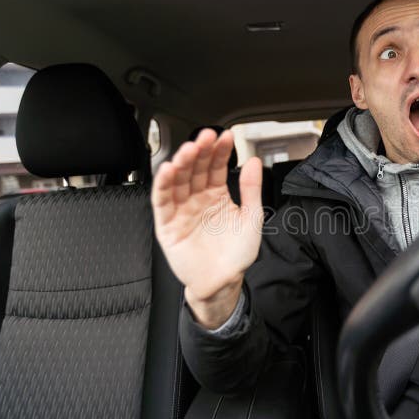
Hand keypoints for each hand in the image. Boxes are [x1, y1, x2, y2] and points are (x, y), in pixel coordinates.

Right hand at [152, 129, 263, 328]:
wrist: (224, 282)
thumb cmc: (237, 254)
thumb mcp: (251, 217)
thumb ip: (251, 189)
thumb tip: (255, 161)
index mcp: (217, 195)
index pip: (216, 167)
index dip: (220, 151)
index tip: (226, 136)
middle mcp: (197, 199)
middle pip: (195, 169)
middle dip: (200, 152)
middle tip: (205, 137)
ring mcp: (182, 210)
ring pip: (178, 181)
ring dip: (182, 163)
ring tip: (189, 149)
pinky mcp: (168, 224)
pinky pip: (163, 202)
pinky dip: (163, 185)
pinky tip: (169, 170)